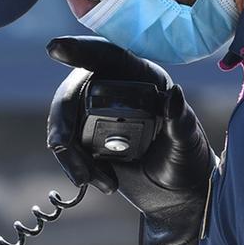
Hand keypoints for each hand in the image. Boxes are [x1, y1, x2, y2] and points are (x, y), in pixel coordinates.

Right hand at [47, 35, 213, 244]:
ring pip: (65, 122)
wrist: (178, 196)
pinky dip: (75, 165)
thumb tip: (174, 93)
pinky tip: (101, 182)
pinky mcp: (88, 141)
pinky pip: (68, 147)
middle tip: (61, 146)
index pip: (107, 57)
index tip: (55, 48)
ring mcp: (97, 115)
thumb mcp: (187, 141)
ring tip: (88, 179)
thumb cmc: (188, 161)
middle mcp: (115, 90)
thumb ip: (180, 119)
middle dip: (62, 119)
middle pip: (75, 91)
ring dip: (68, 152)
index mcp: (142, 78)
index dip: (81, 49)